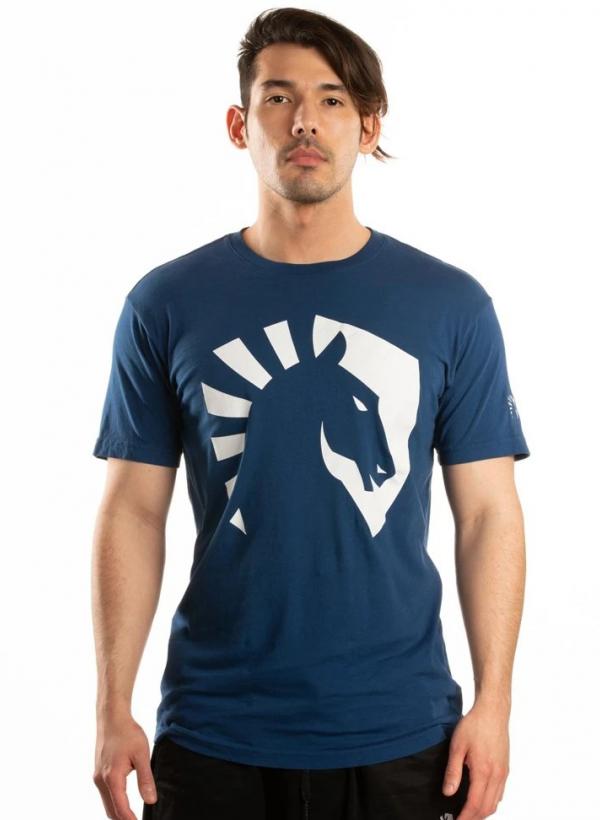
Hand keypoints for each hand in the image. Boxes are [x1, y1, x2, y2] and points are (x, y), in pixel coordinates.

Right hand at [93, 712, 157, 819]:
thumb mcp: (142, 754)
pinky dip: (114, 803)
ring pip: (107, 804)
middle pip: (111, 811)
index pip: (121, 808)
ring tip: (132, 817)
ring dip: (118, 812)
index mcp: (112, 778)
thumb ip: (146, 779)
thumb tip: (151, 800)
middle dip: (123, 819)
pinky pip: (105, 795)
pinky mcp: (98, 773)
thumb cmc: (128, 733)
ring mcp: (97, 777)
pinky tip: (123, 803)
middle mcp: (101, 780)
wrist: (112, 718)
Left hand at [442, 698, 509, 818]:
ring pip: (495, 802)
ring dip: (483, 811)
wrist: (493, 712)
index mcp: (483, 771)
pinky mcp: (505, 768)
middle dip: (474, 817)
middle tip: (461, 819)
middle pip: (487, 807)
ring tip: (469, 813)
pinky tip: (481, 799)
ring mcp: (503, 773)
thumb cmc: (474, 725)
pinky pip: (500, 793)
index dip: (465, 817)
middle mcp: (497, 775)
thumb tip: (448, 792)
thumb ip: (453, 771)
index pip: (474, 804)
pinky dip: (491, 802)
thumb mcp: (457, 746)